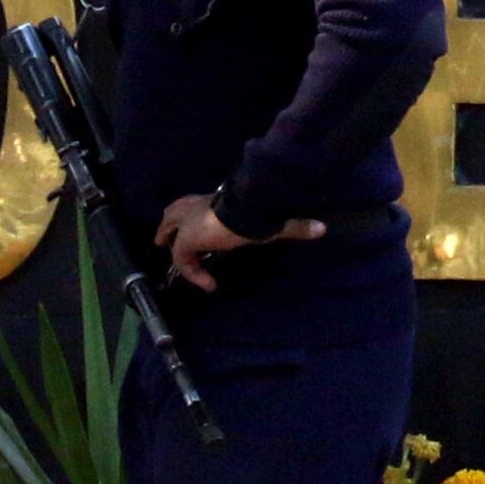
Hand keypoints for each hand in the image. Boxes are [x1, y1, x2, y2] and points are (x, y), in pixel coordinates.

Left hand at [157, 191, 322, 289]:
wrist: (245, 209)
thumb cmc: (258, 210)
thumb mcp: (273, 220)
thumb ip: (294, 225)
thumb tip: (322, 229)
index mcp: (214, 199)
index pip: (194, 202)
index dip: (190, 211)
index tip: (191, 224)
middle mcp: (196, 208)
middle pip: (172, 213)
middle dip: (167, 226)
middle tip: (162, 240)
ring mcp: (187, 224)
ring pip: (171, 236)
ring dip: (175, 252)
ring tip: (185, 270)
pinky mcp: (185, 241)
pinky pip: (182, 261)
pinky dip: (193, 274)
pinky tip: (207, 284)